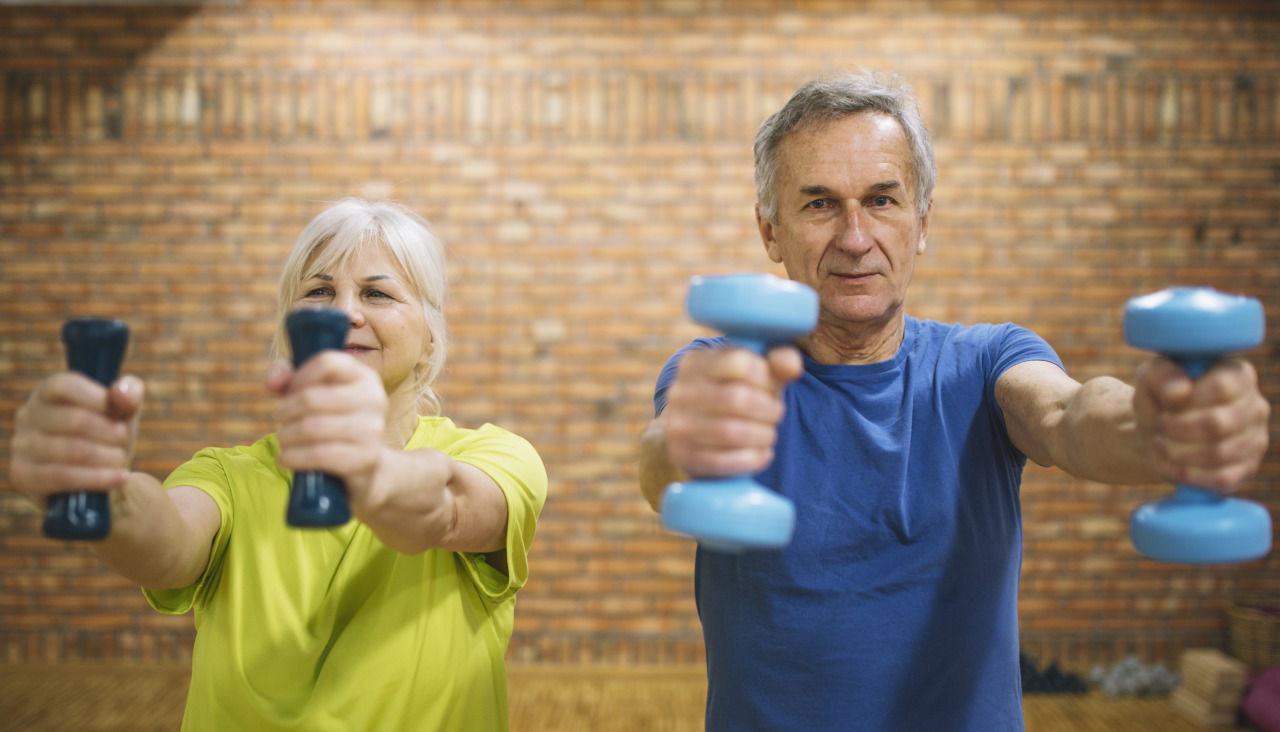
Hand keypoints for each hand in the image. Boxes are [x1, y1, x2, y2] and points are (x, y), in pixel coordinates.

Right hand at [9, 373, 143, 505]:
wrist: (95, 481)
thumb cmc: (106, 437)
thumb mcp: (122, 413)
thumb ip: (128, 395)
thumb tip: (122, 391)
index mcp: (47, 392)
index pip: (64, 386)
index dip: (96, 398)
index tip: (120, 413)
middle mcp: (28, 416)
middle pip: (74, 420)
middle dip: (110, 433)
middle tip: (123, 440)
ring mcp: (22, 446)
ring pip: (73, 449)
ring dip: (108, 456)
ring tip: (121, 459)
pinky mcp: (24, 476)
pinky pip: (64, 477)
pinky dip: (99, 478)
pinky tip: (119, 477)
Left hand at [269, 352, 388, 502]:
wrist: (367, 469)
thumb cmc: (335, 424)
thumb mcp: (317, 396)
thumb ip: (290, 379)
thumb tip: (273, 382)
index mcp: (365, 377)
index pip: (327, 362)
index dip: (300, 376)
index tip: (291, 392)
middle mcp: (374, 399)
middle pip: (311, 398)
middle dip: (285, 411)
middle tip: (282, 421)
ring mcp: (373, 430)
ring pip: (311, 427)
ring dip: (286, 436)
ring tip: (284, 440)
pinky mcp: (366, 458)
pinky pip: (318, 454)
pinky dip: (293, 457)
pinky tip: (287, 459)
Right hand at [662, 345, 802, 477]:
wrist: (695, 431)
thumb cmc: (734, 393)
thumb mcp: (754, 372)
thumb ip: (778, 360)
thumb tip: (791, 366)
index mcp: (695, 362)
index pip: (739, 362)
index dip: (766, 377)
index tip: (773, 386)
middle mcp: (680, 391)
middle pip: (738, 398)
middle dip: (769, 409)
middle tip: (777, 414)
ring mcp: (678, 425)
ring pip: (732, 432)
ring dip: (763, 435)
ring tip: (770, 433)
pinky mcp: (684, 455)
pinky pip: (724, 461)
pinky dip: (753, 458)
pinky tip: (763, 453)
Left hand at [1133, 356, 1270, 490]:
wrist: (1158, 434)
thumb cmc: (1159, 399)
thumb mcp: (1150, 378)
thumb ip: (1162, 376)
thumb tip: (1179, 392)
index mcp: (1238, 374)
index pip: (1222, 387)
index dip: (1188, 400)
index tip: (1167, 405)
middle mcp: (1255, 406)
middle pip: (1219, 423)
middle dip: (1177, 428)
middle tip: (1160, 426)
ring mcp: (1255, 439)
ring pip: (1220, 453)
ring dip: (1179, 452)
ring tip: (1161, 444)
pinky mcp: (1246, 468)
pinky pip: (1222, 478)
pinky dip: (1189, 474)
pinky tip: (1172, 465)